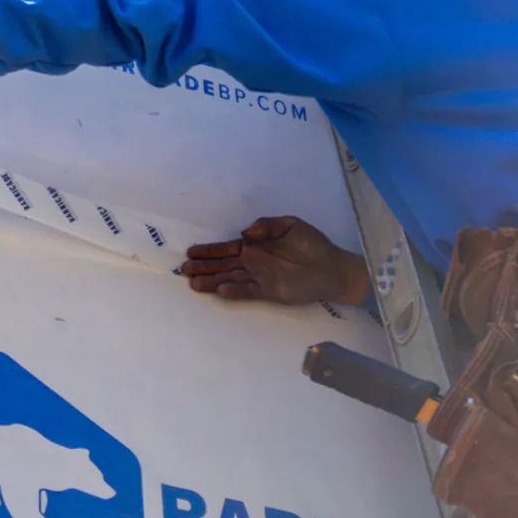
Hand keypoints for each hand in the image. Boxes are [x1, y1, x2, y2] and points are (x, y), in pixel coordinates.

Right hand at [180, 216, 368, 305]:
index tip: (191, 252)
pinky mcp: (270, 292)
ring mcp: (260, 278)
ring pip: (231, 279)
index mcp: (257, 245)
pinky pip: (248, 292)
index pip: (227, 249)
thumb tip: (245, 232)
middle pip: (224, 265)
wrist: (333, 268)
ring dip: (213, 281)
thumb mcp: (291, 225)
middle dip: (204, 267)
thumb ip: (267, 226)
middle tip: (184, 270)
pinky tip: (220, 291)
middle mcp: (254, 262)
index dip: (210, 251)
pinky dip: (234, 292)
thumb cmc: (313, 244)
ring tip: (194, 284)